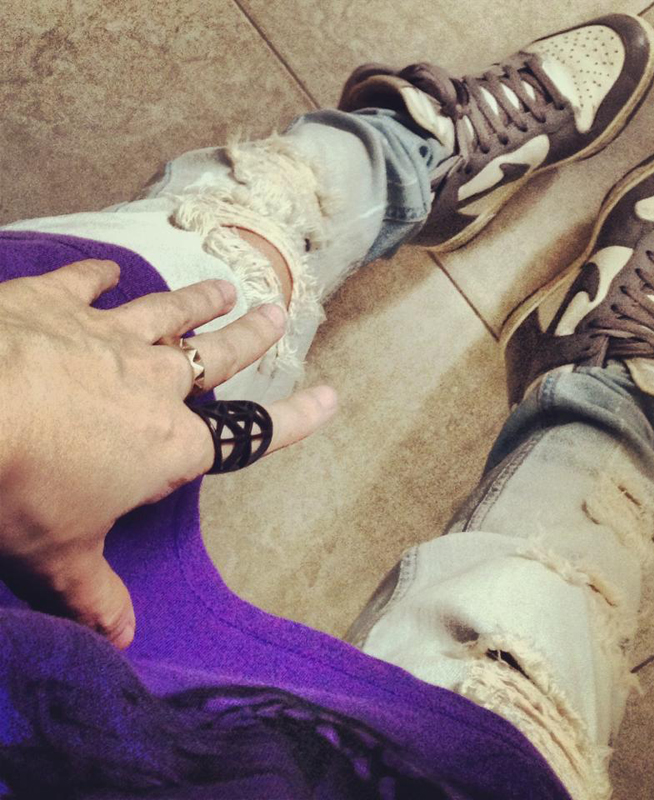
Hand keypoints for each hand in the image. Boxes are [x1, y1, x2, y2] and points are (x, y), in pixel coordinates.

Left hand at [0, 260, 336, 648]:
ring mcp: (108, 336)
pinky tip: (110, 271)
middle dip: (252, 335)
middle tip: (277, 312)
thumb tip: (122, 641)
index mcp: (170, 445)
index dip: (296, 419)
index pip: (250, 434)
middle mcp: (154, 383)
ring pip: (169, 312)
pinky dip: (99, 277)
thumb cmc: (20, 488)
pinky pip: (86, 284)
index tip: (330, 398)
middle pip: (220, 355)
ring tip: (223, 288)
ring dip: (198, 301)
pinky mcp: (55, 304)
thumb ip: (96, 595)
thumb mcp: (60, 556)